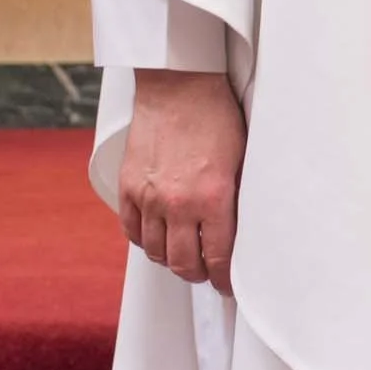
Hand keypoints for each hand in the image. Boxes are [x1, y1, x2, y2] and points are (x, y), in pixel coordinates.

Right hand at [120, 69, 244, 294]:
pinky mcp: (128, 187)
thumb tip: (241, 231)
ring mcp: (148, 196)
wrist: (179, 84)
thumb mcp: (242, 157)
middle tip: (208, 272)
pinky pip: (132, 231)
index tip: (228, 285)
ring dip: (171, 259)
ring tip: (184, 255)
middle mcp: (178, 202)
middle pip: (183, 263)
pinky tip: (159, 237)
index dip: (224, 279)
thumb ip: (237, 198)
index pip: (219, 257)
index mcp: (214, 196)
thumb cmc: (217, 115)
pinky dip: (145, 240)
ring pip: (156, 252)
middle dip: (198, 274)